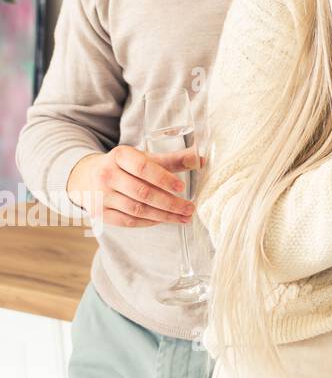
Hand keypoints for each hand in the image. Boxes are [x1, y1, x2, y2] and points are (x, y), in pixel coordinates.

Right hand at [66, 145, 201, 227]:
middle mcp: (106, 175)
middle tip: (190, 209)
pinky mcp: (99, 213)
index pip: (143, 168)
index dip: (163, 178)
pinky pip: (127, 221)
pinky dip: (148, 222)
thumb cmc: (124, 166)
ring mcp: (100, 196)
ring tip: (183, 217)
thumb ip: (171, 160)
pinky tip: (163, 220)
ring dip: (163, 216)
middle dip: (170, 203)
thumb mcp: (143, 157)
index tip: (182, 187)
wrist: (86, 176)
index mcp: (119, 155)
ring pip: (137, 209)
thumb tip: (199, 160)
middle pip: (142, 192)